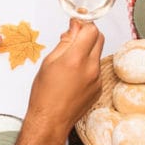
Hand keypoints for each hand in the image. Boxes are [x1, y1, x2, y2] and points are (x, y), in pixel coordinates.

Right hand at [25, 19, 103, 138]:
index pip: (91, 29)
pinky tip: (74, 75)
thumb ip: (65, 42)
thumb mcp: (49, 62)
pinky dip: (88, 66)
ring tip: (70, 61)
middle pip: (99, 38)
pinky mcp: (99, 87)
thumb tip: (74, 27)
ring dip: (88, 50)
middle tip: (74, 38)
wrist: (50, 120)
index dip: (83, 24)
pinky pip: (97, 68)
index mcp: (76, 59)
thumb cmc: (44, 94)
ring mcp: (97, 79)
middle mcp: (91, 68)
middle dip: (88, 34)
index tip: (76, 24)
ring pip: (98, 53)